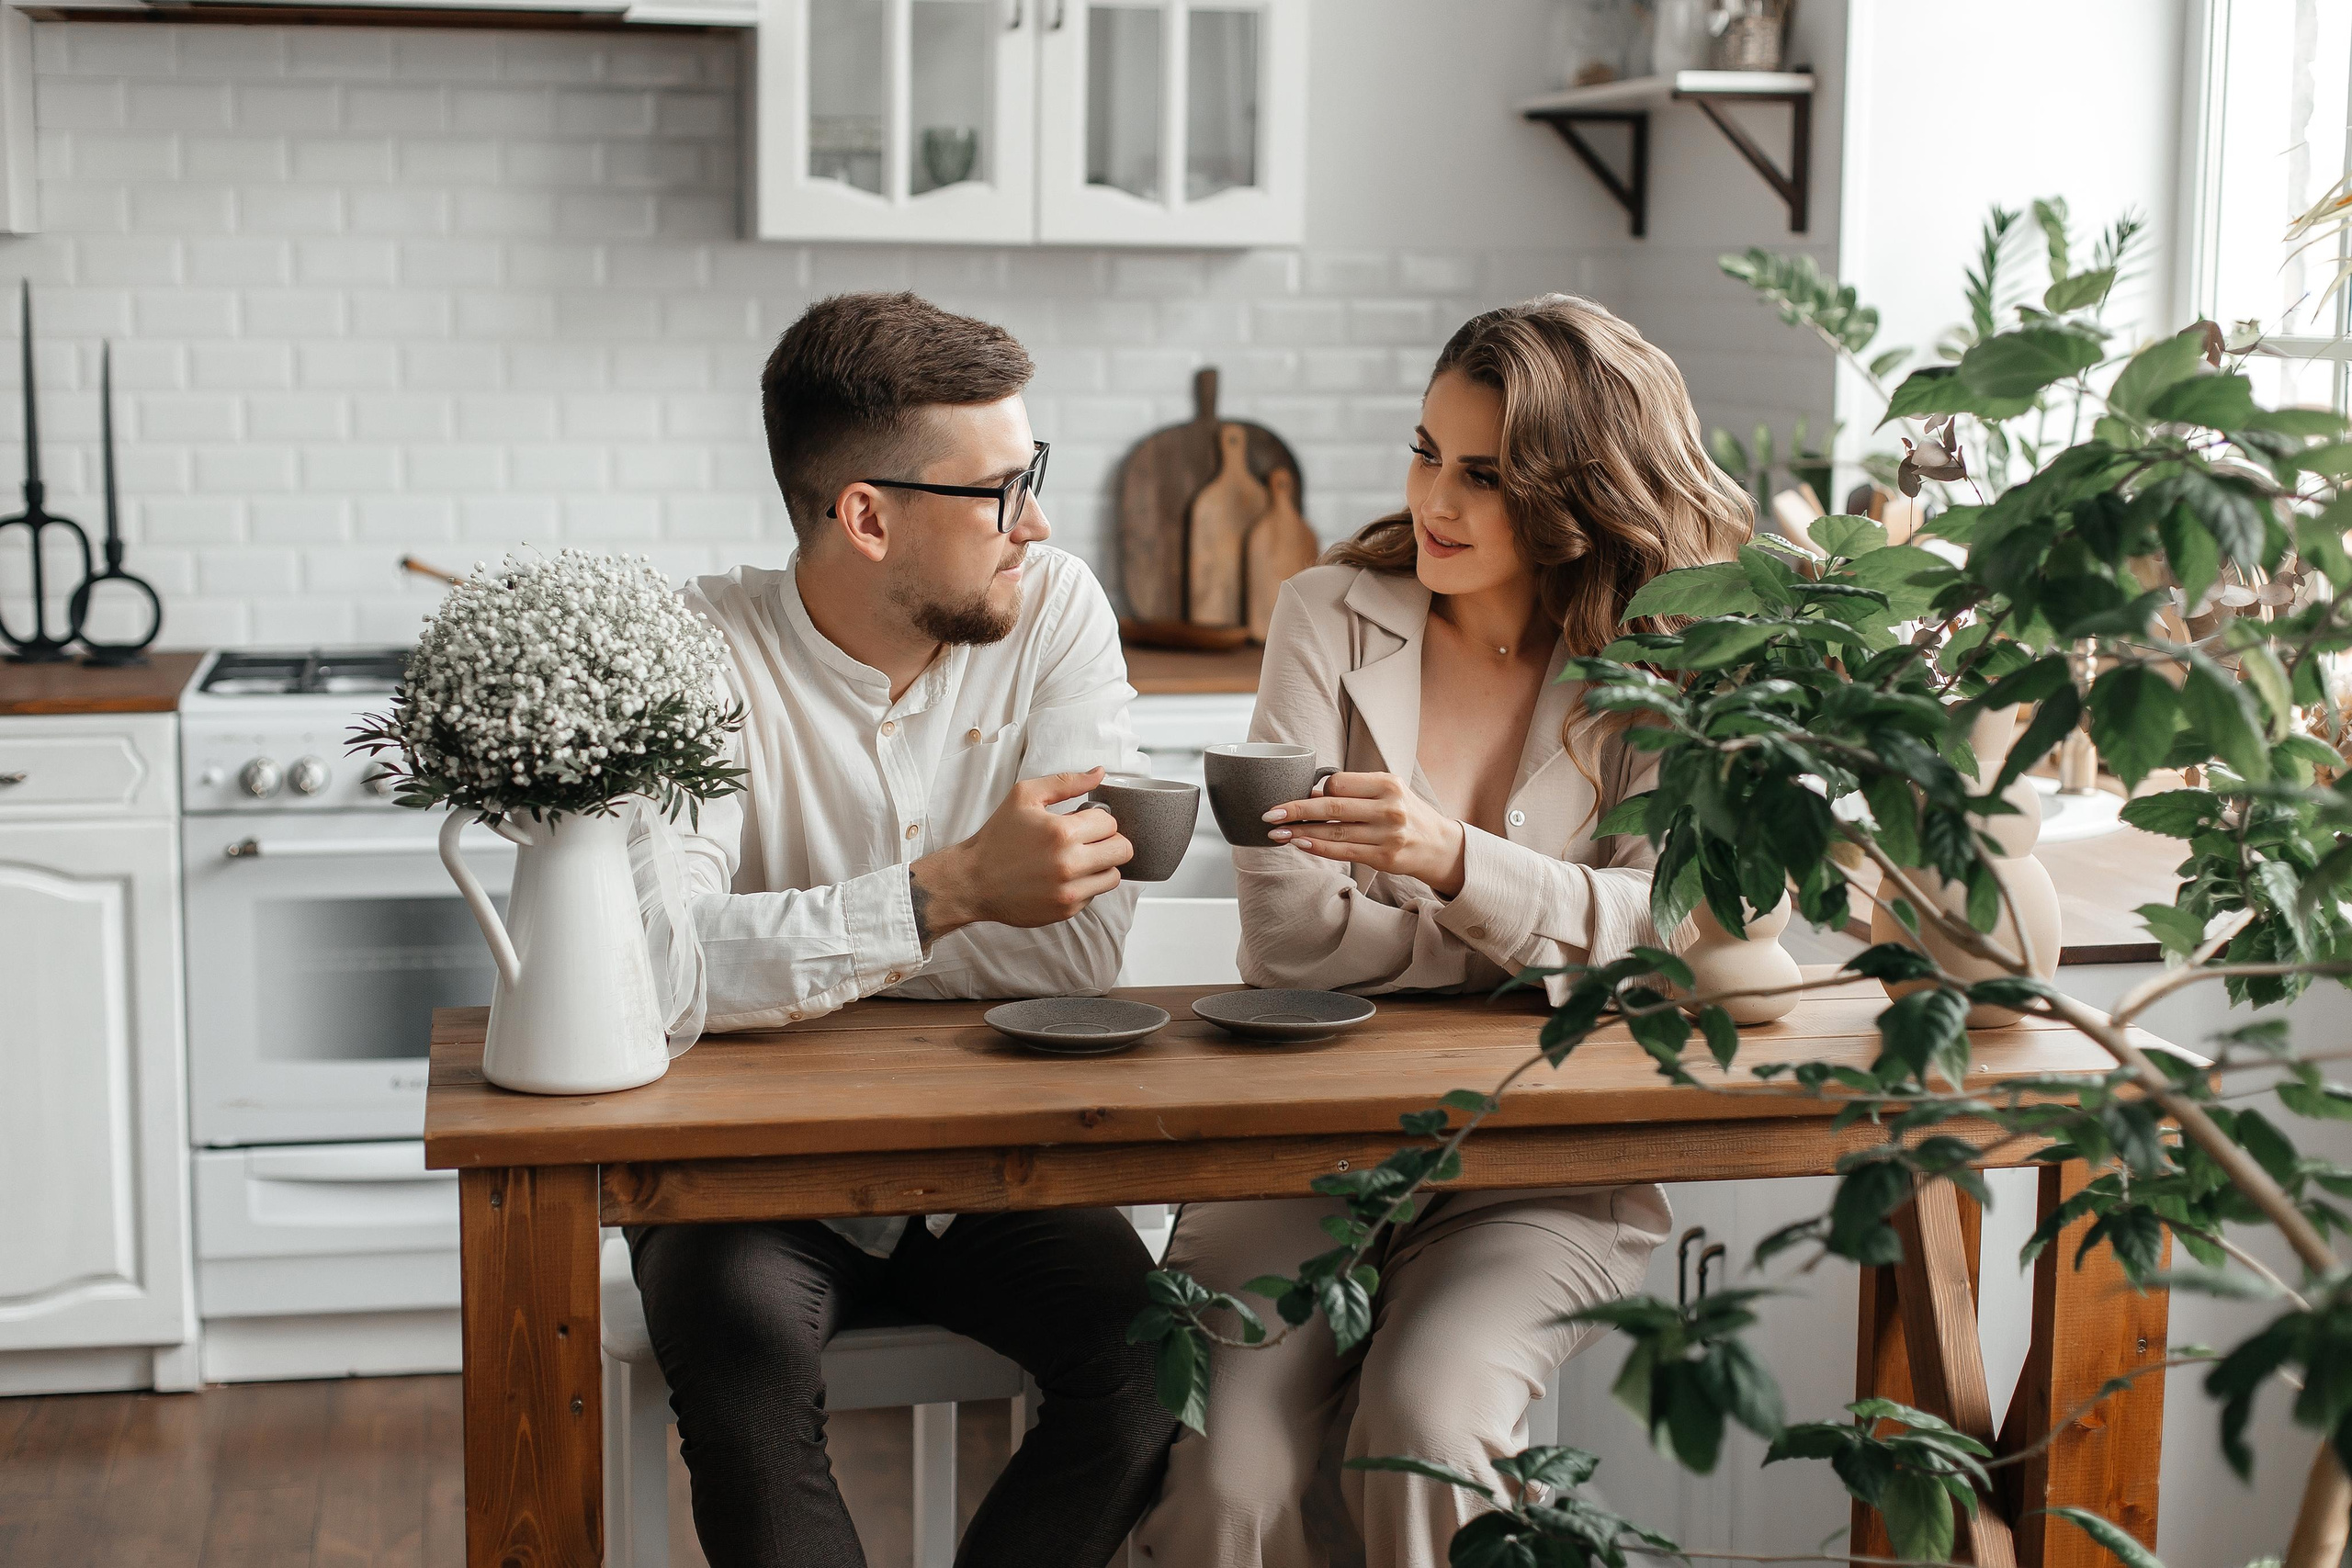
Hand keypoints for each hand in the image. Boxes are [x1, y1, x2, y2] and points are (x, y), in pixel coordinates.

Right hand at [911, 767, 1131, 936]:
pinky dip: (1086, 885)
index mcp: (1062, 832)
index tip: (1082, 821)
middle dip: (1110, 840)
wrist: (973, 880)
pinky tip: (1064, 876)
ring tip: (1079, 858)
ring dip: (1102, 865)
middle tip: (1090, 840)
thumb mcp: (1025, 796)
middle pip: (1123, 850)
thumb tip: (1099, 773)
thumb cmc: (998, 837)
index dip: (1097, 818)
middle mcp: (1070, 864)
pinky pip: (1095, 894)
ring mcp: (1069, 891)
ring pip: (1114, 875)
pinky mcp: (1066, 911)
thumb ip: (1066, 782)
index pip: (1110, 822)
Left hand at [1263, 771, 1466, 895]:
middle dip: (1295, 810)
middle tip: (1269, 813)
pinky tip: (1300, 844)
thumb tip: (1310, 794)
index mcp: (1388, 784)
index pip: (1339, 783)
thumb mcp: (1387, 791)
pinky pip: (1343, 852)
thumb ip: (1354, 791)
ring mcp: (1388, 835)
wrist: (1439, 845)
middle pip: (1332, 808)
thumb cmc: (1406, 812)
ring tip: (1276, 833)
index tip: (1303, 796)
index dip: (1318, 791)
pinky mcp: (1384, 858)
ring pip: (1334, 833)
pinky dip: (1318, 848)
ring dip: (1300, 833)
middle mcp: (1389, 808)